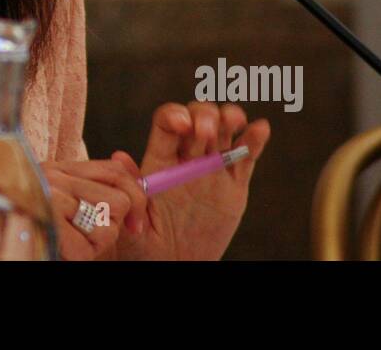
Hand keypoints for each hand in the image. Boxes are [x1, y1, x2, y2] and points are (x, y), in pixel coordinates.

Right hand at [39, 157, 148, 259]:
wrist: (6, 241)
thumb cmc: (42, 224)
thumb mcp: (70, 195)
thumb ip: (98, 179)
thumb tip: (122, 157)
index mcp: (58, 169)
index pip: (115, 170)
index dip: (135, 196)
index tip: (134, 223)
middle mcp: (53, 178)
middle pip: (119, 201)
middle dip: (112, 225)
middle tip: (88, 233)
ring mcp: (51, 201)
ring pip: (109, 227)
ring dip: (96, 242)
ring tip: (72, 240)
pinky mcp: (51, 229)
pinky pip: (88, 249)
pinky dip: (82, 254)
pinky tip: (66, 251)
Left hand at [115, 101, 269, 260]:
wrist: (174, 264)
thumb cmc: (145, 243)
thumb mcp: (132, 217)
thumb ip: (129, 187)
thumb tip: (119, 157)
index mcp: (161, 160)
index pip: (167, 123)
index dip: (175, 116)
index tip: (182, 124)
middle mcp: (187, 157)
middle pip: (197, 118)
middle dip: (204, 116)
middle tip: (206, 132)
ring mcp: (212, 168)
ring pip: (223, 130)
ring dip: (229, 117)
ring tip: (233, 120)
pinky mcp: (234, 185)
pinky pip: (246, 157)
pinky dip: (255, 139)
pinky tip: (261, 128)